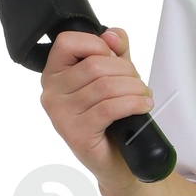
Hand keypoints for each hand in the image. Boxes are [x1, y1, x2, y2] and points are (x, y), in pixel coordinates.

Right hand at [38, 24, 153, 180]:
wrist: (116, 160)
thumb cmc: (111, 118)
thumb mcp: (113, 76)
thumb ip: (113, 51)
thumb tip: (113, 35)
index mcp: (54, 74)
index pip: (68, 41)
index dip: (97, 44)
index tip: (115, 57)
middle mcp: (51, 93)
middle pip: (94, 65)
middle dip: (126, 71)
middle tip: (138, 84)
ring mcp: (60, 115)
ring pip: (105, 86)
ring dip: (134, 88)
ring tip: (144, 96)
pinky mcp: (75, 133)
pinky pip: (109, 108)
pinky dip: (133, 104)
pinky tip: (144, 106)